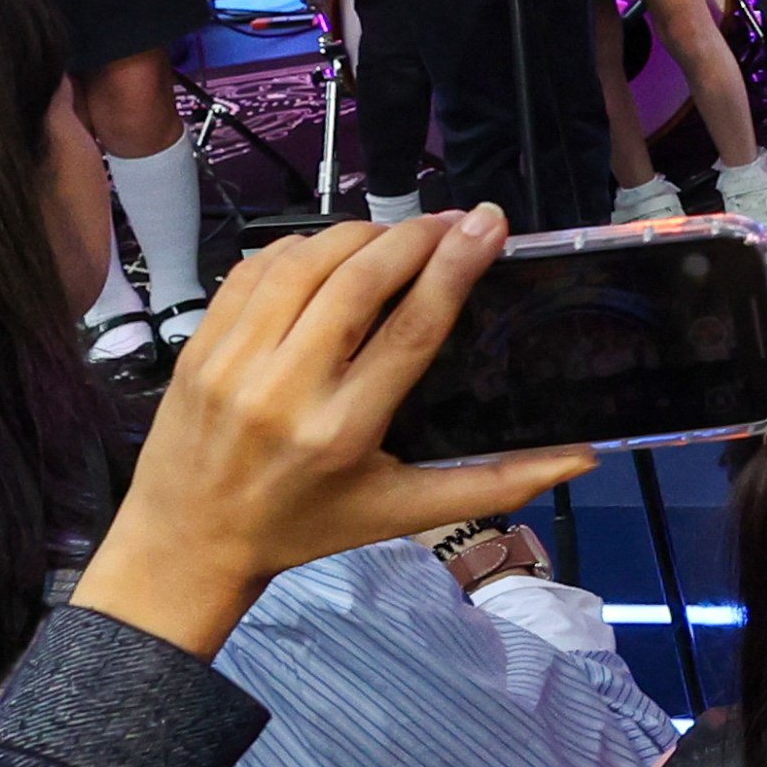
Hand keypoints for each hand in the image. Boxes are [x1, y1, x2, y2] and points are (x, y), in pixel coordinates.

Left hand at [73, 210, 595, 660]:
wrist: (183, 547)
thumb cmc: (304, 528)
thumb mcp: (400, 513)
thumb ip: (495, 483)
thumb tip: (583, 457)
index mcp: (341, 432)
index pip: (409, 328)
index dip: (454, 266)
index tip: (489, 223)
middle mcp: (284, 391)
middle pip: (360, 279)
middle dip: (416, 235)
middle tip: (455, 220)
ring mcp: (232, 362)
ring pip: (307, 261)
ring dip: (362, 232)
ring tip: (399, 235)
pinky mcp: (198, 345)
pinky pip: (258, 267)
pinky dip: (304, 245)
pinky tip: (334, 251)